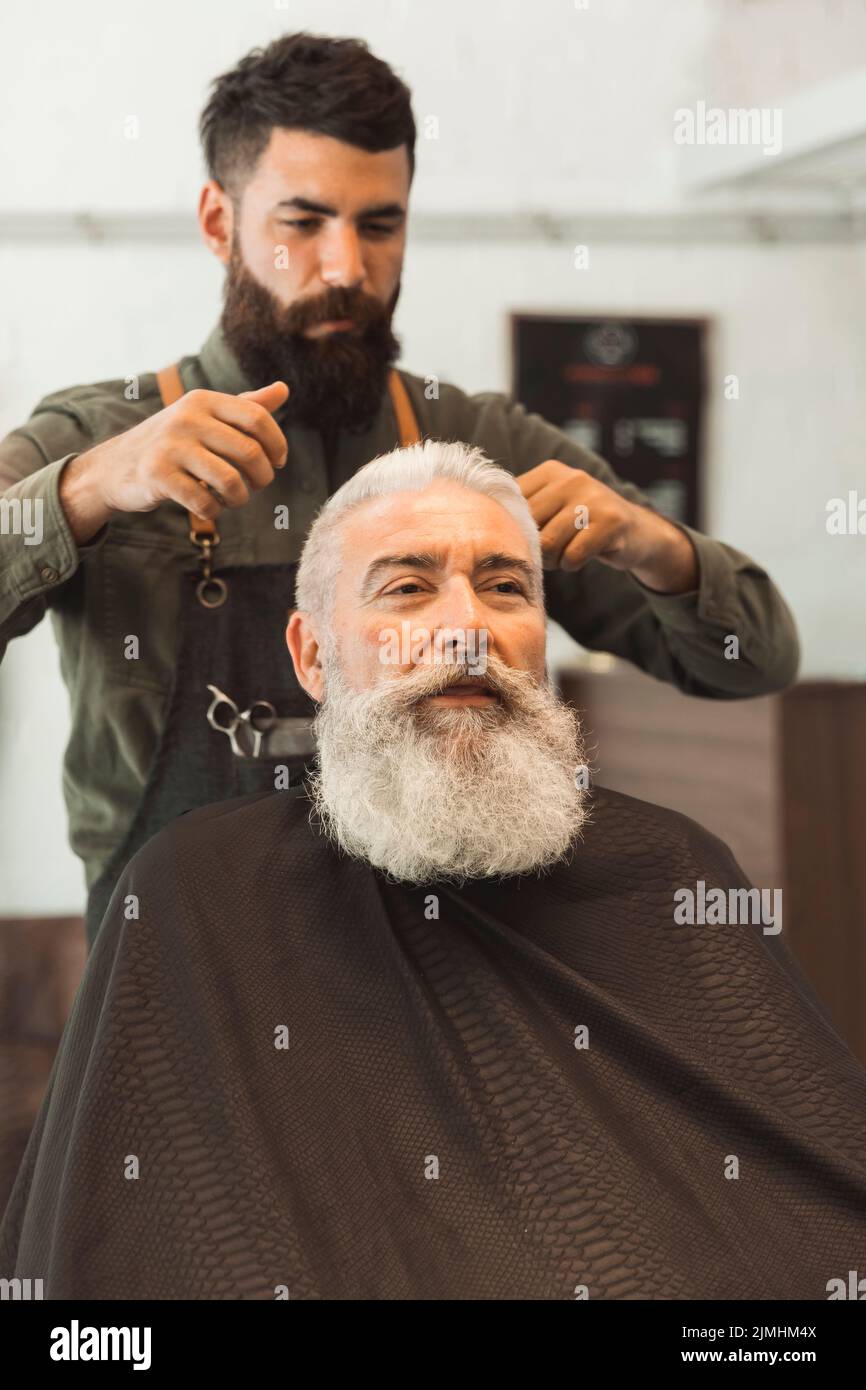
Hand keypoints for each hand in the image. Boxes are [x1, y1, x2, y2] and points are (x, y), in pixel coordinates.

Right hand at [60, 381, 289, 542]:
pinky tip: (210, 506)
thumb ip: (244, 407)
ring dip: (240, 498)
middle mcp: (186, 418)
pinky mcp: (157, 475)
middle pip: (250, 452)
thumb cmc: (172, 443)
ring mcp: (170, 446)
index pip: (257, 418)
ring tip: (233, 499)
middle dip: (262, 477)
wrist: (115, 466)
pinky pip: (204, 502)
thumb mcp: (205, 418)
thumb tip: (283, 389)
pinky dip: (214, 511)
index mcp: (203, 400)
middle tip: (255, 486)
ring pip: (230, 481)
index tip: (277, 462)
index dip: (277, 444)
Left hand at [517, 458, 698, 594]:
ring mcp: (593, 498)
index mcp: (550, 471)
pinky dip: (572, 564)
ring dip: (554, 559)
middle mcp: (571, 478)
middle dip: (536, 547)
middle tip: (552, 549)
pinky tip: (584, 555)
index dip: (517, 529)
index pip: (513, 505)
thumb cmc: (581, 524)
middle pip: (529, 527)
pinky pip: (572, 556)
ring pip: (548, 544)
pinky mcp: (610, 522)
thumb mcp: (552, 505)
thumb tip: (483, 522)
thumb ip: (522, 509)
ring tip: (567, 551)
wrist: (636, 532)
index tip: (532, 536)